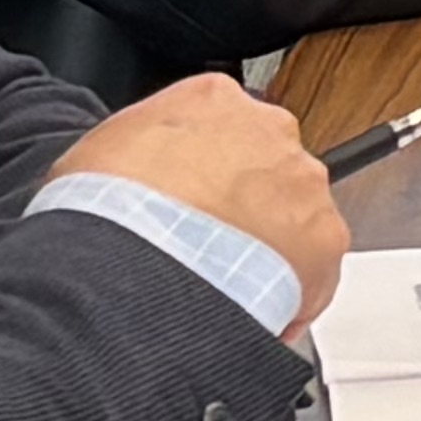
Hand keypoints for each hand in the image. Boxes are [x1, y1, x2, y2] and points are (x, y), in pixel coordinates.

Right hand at [51, 75, 348, 331]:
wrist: (136, 258)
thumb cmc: (106, 209)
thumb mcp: (95, 158)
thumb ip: (131, 155)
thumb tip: (125, 182)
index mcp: (210, 100)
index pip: (218, 128)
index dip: (200, 174)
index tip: (188, 204)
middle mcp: (268, 130)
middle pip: (263, 168)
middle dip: (240, 208)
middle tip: (205, 250)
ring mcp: (301, 182)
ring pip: (294, 217)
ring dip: (266, 250)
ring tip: (223, 291)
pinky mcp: (325, 238)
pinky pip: (313, 273)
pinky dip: (289, 298)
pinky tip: (249, 320)